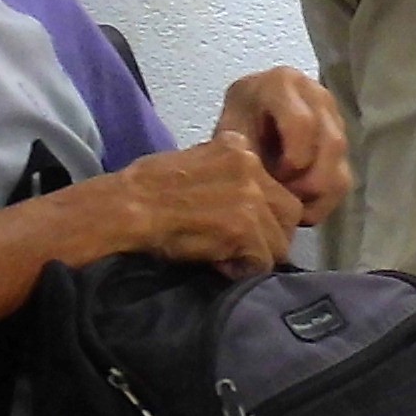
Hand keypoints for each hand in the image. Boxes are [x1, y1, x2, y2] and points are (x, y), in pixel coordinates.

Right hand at [94, 134, 305, 276]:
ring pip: (280, 240)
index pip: (275, 184)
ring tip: (226, 257)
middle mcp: (251, 165)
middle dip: (271, 235)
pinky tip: (219, 264)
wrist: (126, 207)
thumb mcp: (197, 164)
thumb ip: (229, 178)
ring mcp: (250, 196)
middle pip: (289, 211)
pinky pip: (263, 260)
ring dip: (256, 255)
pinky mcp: (243, 226)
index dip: (265, 212)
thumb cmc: (147, 190)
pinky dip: (243, 269)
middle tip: (244, 248)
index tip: (242, 225)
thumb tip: (253, 207)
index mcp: (239, 146)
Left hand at [214, 66, 351, 224]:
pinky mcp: (341, 145)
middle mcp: (315, 94)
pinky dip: (322, 201)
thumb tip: (263, 181)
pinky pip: (344, 179)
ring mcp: (333, 118)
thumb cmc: (231, 134)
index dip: (292, 159)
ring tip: (286, 202)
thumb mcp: (229, 139)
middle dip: (306, 182)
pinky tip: (297, 205)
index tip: (272, 177)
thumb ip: (245, 155)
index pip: (304, 123)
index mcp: (281, 84)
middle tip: (281, 198)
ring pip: (341, 165)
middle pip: (332, 144)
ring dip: (315, 193)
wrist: (241, 134)